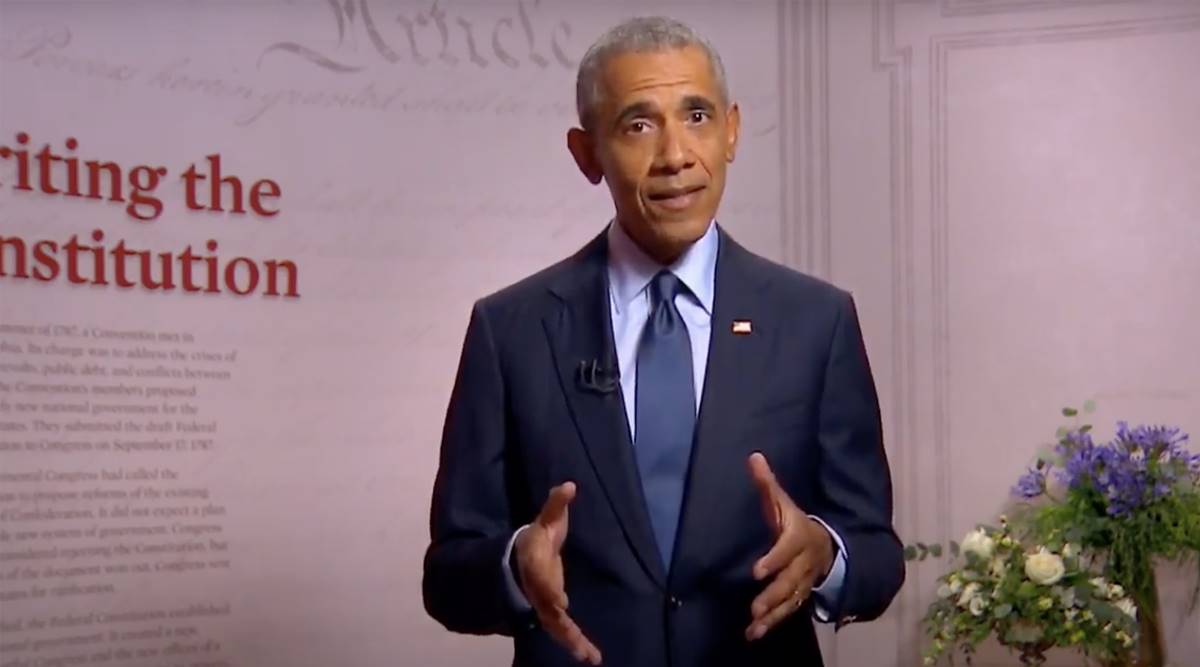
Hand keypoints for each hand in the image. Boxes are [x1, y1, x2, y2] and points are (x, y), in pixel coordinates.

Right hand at [514, 482, 602, 664]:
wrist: (521, 556)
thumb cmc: (539, 536)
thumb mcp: (547, 519)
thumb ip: (557, 504)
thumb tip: (569, 485)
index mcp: (536, 566)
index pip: (542, 580)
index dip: (550, 590)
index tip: (561, 601)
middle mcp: (539, 590)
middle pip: (549, 611)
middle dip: (563, 626)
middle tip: (578, 642)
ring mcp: (545, 604)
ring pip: (556, 627)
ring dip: (572, 642)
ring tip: (590, 657)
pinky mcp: (553, 611)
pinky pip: (563, 630)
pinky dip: (575, 643)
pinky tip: (590, 657)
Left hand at [745, 452, 834, 640]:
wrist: (828, 546)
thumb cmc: (796, 522)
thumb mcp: (783, 502)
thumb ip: (768, 484)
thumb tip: (753, 457)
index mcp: (798, 537)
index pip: (787, 549)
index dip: (774, 559)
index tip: (756, 570)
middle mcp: (803, 563)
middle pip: (789, 581)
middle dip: (773, 595)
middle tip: (755, 607)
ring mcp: (803, 582)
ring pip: (789, 600)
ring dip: (772, 614)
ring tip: (753, 625)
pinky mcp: (799, 596)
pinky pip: (788, 611)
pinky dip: (772, 623)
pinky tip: (754, 634)